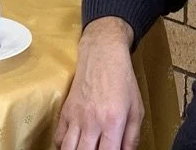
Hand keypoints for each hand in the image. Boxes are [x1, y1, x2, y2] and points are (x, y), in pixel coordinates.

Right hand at [55, 17, 142, 149]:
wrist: (102, 54)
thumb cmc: (122, 80)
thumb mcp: (136, 110)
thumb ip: (132, 138)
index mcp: (112, 122)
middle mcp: (91, 122)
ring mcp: (76, 117)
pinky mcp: (65, 110)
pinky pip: (58, 137)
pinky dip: (63, 146)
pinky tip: (73, 145)